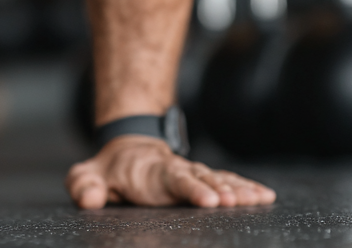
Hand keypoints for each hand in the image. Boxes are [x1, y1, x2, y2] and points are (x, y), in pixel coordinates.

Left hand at [66, 136, 275, 208]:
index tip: (210, 199)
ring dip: (240, 189)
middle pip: (203, 178)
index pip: (175, 179)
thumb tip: (89, 199)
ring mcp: (193, 174)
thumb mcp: (91, 175)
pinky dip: (246, 187)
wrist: (129, 150)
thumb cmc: (111, 171)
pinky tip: (265, 196)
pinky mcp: (203, 180)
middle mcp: (178, 170)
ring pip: (221, 178)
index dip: (192, 189)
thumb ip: (85, 185)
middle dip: (221, 189)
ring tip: (261, 198)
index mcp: (153, 171)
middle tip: (237, 201)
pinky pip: (229, 182)